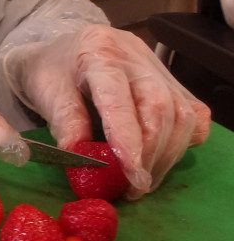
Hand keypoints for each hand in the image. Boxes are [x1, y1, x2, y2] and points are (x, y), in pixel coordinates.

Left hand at [1, 25, 210, 197]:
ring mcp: (157, 67)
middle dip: (151, 153)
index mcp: (98, 52)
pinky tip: (161, 156)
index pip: (119, 98)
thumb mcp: (46, 94)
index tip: (131, 176)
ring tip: (143, 179)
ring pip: (182, 113)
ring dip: (166, 154)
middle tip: (135, 187)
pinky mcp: (171, 81)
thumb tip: (83, 162)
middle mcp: (134, 56)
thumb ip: (66, 124)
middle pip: (158, 106)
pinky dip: (182, 142)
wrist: (60, 52)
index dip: (128, 139)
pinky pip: (193, 114)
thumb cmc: (51, 73)